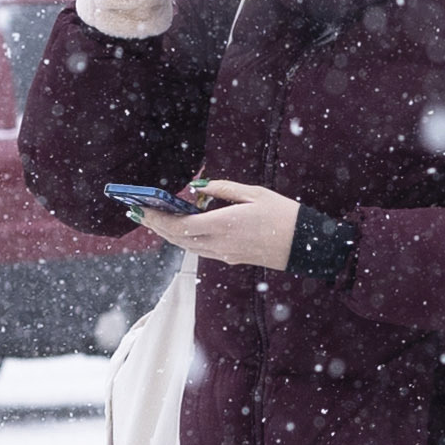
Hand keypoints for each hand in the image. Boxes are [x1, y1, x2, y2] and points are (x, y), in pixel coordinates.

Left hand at [133, 175, 303, 270]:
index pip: (179, 226)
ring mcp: (225, 254)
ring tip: (153, 219)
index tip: (141, 207)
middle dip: (155, 226)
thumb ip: (222, 188)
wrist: (305, 245)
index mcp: (224, 225)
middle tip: (138, 212)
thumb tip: (198, 186)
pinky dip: (184, 239)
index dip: (156, 219)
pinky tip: (180, 228)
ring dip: (167, 234)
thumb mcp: (254, 193)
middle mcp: (220, 244)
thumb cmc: (283, 214)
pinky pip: (200, 250)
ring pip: (186, 247)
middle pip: (177, 239)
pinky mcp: (231, 258)